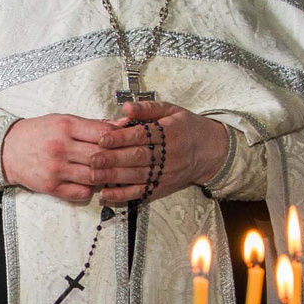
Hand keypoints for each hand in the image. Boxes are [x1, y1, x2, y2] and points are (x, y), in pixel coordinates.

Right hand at [0, 113, 113, 199]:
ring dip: (104, 176)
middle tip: (122, 161)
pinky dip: (90, 189)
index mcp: (65, 126)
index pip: (103, 135)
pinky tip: (89, 182)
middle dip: (115, 160)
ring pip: (94, 177)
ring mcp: (56, 169)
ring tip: (106, 172)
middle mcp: (61, 147)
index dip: (119, 140)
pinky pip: (81, 193)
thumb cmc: (39, 132)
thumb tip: (122, 125)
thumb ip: (93, 124)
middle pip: (101, 157)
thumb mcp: (63, 120)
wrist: (8, 150)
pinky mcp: (51, 186)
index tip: (124, 143)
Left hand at [91, 101, 228, 203]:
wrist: (211, 152)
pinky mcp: (163, 186)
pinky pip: (141, 192)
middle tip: (92, 160)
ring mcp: (166, 173)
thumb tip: (126, 107)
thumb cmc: (187, 127)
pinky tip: (106, 194)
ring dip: (114, 177)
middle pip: (138, 157)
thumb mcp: (172, 110)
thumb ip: (148, 108)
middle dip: (113, 159)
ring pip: (137, 176)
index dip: (122, 138)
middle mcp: (169, 154)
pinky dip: (123, 195)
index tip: (102, 139)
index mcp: (170, 132)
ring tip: (93, 176)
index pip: (142, 135)